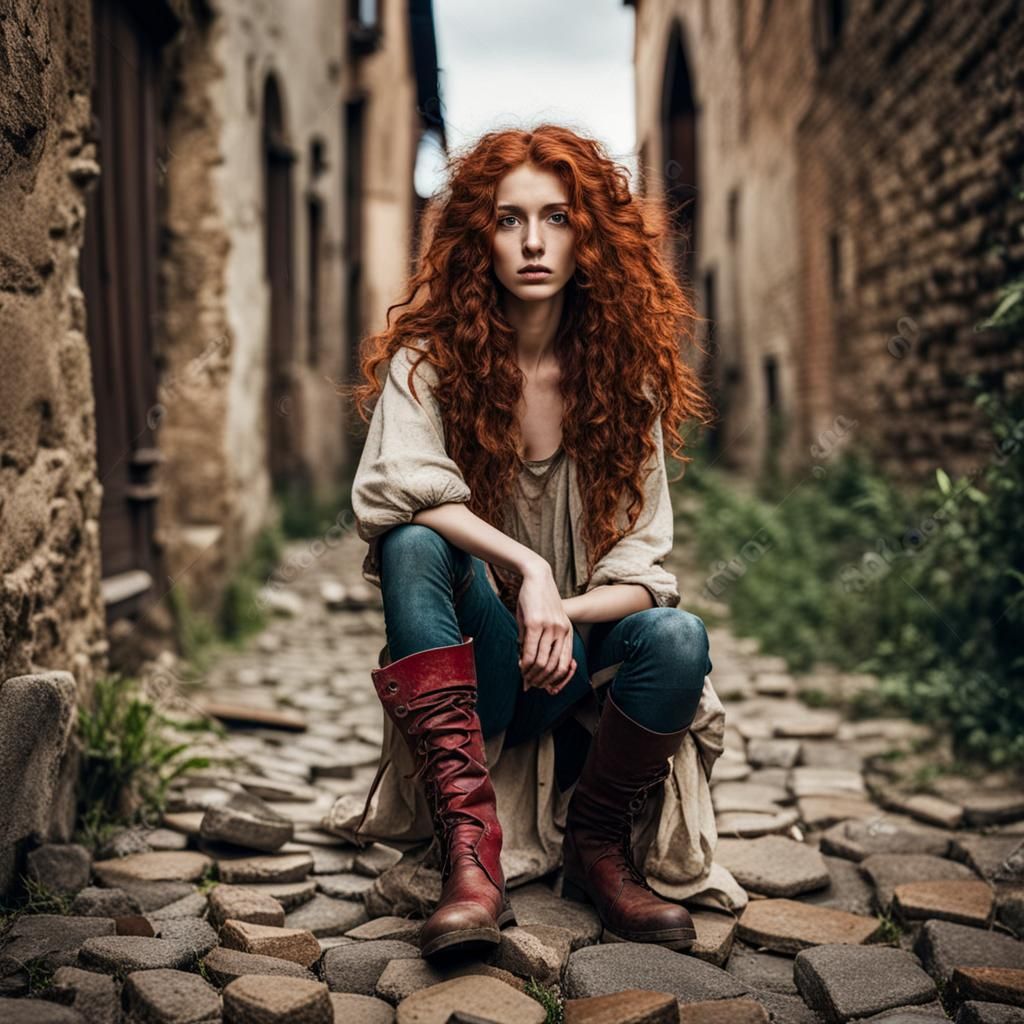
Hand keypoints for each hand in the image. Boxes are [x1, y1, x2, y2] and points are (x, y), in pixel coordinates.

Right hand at [516, 559, 577, 694]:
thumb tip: (528, 663)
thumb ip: (540, 641)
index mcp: (567, 632)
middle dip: (541, 681)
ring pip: (541, 662)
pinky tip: (519, 666)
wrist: (536, 576)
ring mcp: (550, 628)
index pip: (566, 665)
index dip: (556, 680)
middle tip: (530, 685)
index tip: (544, 687)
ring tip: (524, 678)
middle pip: (554, 667)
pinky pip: (530, 651)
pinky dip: (524, 663)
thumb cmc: (538, 600)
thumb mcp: (544, 621)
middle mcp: (562, 631)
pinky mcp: (535, 623)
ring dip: (532, 674)